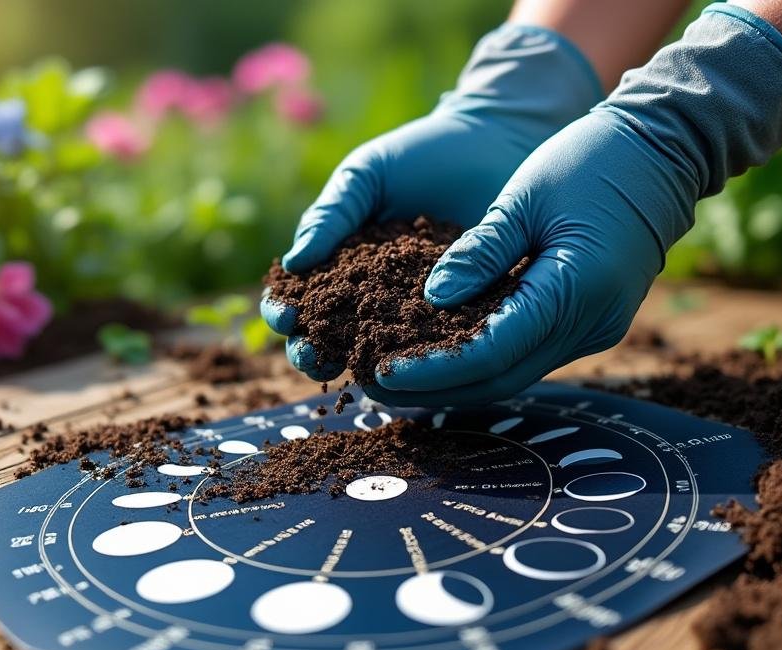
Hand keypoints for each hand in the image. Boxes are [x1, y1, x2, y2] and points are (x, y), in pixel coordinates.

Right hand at [260, 24, 602, 380]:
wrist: (497, 144)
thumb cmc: (423, 155)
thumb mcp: (367, 176)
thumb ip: (331, 215)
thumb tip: (292, 264)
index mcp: (336, 264)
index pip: (297, 298)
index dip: (284, 311)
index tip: (288, 315)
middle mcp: (369, 298)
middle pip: (327, 338)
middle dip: (311, 353)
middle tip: (315, 357)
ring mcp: (413, 314)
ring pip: (378, 356)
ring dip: (362, 369)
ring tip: (359, 372)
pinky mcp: (459, 321)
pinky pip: (436, 348)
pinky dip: (424, 362)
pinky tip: (418, 365)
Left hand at [367, 4, 781, 405]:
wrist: (664, 151)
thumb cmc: (591, 159)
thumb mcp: (523, 197)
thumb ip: (480, 252)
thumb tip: (433, 300)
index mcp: (574, 290)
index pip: (491, 352)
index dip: (433, 370)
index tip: (382, 370)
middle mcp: (590, 325)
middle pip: (500, 379)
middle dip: (436, 391)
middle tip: (374, 387)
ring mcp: (596, 330)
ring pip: (515, 375)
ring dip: (457, 383)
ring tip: (397, 380)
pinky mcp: (591, 324)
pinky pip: (529, 354)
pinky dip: (484, 361)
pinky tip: (441, 356)